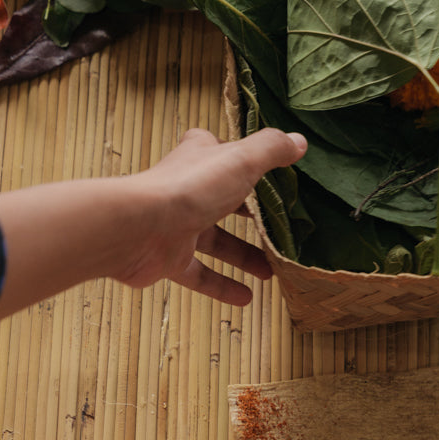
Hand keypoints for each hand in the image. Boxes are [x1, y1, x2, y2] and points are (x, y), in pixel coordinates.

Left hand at [114, 127, 306, 303]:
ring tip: (271, 272)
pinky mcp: (170, 258)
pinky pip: (200, 275)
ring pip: (215, 242)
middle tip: (277, 230)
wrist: (139, 227)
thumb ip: (270, 150)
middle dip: (250, 216)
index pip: (221, 152)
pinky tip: (246, 298)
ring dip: (243, 256)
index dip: (242, 158)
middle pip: (223, 202)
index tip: (268, 172)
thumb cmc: (190, 188)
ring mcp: (177, 226)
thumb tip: (298, 141)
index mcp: (201, 159)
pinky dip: (222, 286)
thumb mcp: (240, 161)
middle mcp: (188, 190)